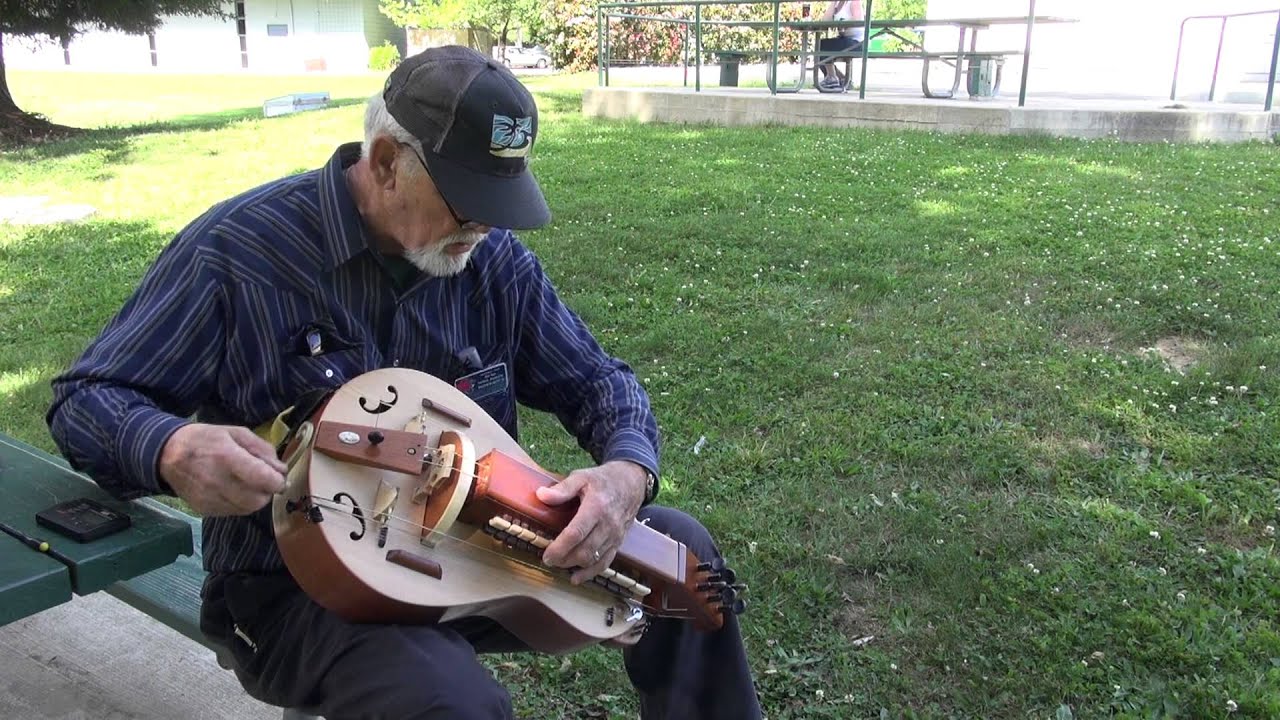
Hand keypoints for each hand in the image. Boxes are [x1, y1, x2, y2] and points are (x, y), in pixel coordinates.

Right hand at [159, 423, 286, 515]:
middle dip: (267, 491)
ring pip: (248, 509)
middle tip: (264, 480)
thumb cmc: (206, 440)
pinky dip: (240, 504)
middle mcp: (218, 482)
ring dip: (255, 499)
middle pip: (258, 499)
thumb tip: (281, 469)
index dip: (278, 481)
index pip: (264, 479)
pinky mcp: (204, 510)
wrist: (168, 454)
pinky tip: (234, 490)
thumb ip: (262, 449)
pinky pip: (233, 512)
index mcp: (227, 457)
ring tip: (248, 484)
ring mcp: (210, 499)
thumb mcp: (236, 433)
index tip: (279, 476)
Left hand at [536, 460, 647, 583]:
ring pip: (594, 559)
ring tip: (559, 564)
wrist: (631, 483)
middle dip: (564, 559)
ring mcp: (615, 535)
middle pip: (584, 550)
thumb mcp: (582, 477)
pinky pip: (606, 562)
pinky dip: (590, 573)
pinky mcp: (618, 542)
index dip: (559, 547)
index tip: (547, 555)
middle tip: (549, 559)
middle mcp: (608, 524)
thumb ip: (563, 488)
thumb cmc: (603, 480)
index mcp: (596, 507)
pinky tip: (576, 578)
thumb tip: (541, 495)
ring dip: (574, 566)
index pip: (576, 533)